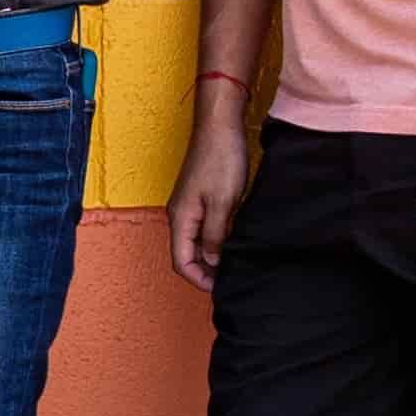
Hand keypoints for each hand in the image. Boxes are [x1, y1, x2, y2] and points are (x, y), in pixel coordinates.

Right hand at [166, 107, 252, 290]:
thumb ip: (215, 236)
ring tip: (235, 263)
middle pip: (186, 254)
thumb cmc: (220, 160)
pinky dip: (216, 240)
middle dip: (206, 271)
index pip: (181, 261)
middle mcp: (180, 214)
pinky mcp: (200, 197)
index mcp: (180, 218)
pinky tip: (234, 240)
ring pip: (196, 241)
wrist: (220, 126)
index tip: (220, 289)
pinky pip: (203, 227)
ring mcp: (189, 205)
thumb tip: (213, 262)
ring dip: (212, 256)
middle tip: (232, 279)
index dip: (199, 279)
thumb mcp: (222, 203)